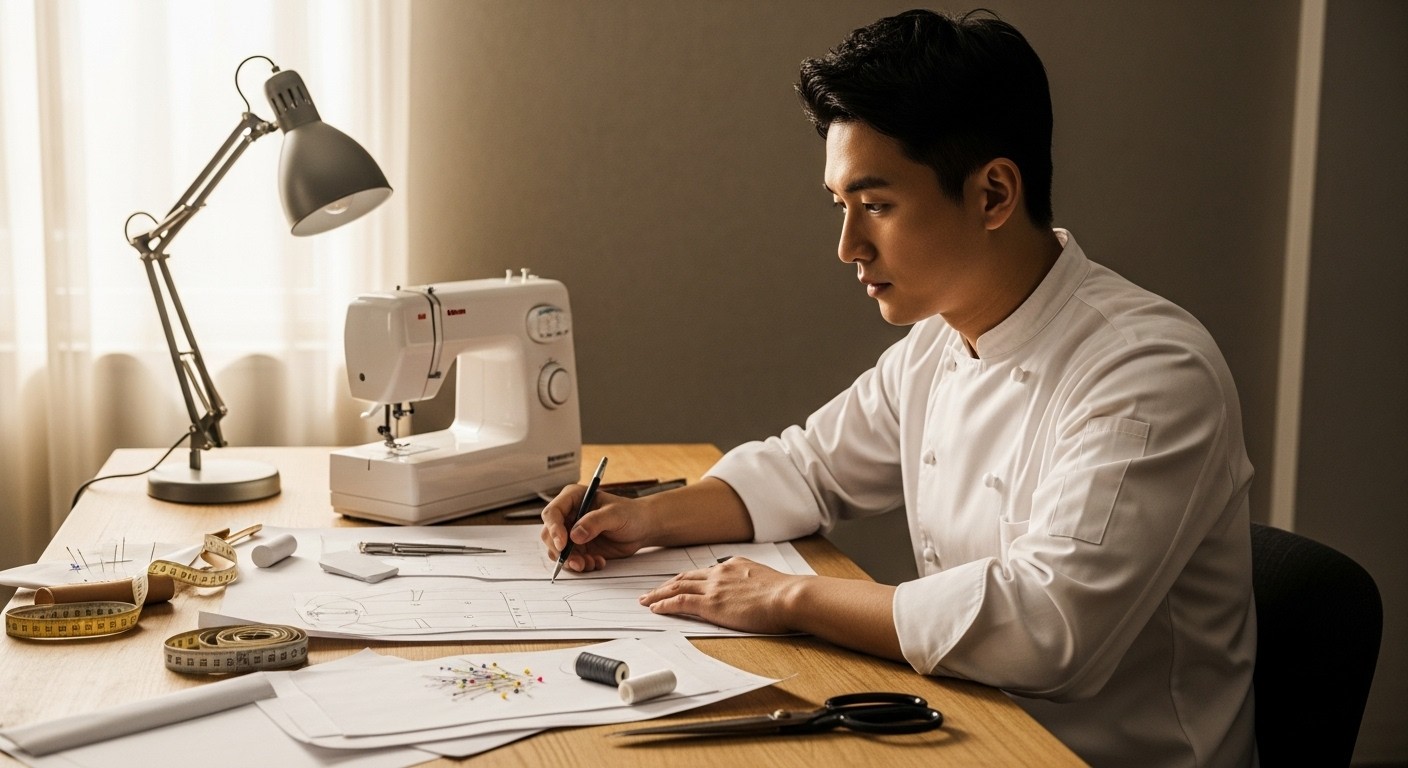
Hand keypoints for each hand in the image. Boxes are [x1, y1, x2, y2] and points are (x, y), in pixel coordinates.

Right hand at [538, 484, 652, 572]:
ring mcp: (572, 533)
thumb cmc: (631, 514)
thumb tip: (574, 535)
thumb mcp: (615, 514)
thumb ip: (595, 522)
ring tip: (591, 563)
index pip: (552, 513)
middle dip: (561, 551)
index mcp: (573, 498)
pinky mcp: (579, 548)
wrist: (642, 528)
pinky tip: (598, 562)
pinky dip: (582, 565)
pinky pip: (571, 560)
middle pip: (549, 535)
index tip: (562, 544)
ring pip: (557, 551)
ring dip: (572, 561)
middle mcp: (568, 515)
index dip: (554, 529)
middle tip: (577, 561)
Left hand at [638, 557, 804, 634]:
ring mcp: (714, 587)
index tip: (675, 584)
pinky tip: (656, 608)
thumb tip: (749, 591)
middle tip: (651, 592)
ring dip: (658, 594)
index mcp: (733, 565)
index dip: (685, 579)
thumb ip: (750, 582)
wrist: (789, 596)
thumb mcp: (764, 579)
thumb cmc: (785, 593)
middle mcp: (720, 572)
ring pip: (677, 587)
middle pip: (684, 577)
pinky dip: (665, 604)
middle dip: (665, 585)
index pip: (702, 572)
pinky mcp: (711, 604)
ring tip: (646, 600)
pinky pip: (681, 602)